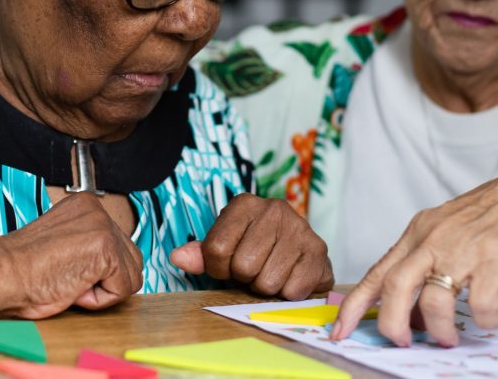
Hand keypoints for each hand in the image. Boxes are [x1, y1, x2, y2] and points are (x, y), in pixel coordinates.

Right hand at [0, 192, 142, 318]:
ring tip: (70, 280)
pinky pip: (123, 288)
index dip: (97, 270)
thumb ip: (88, 245)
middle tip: (68, 277)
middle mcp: (98, 209)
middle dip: (105, 280)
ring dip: (103, 289)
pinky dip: (99, 299)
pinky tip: (73, 287)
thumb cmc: (23, 270)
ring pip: (131, 275)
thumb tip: (112, 265)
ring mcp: (103, 226)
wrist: (1, 276)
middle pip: (132, 260)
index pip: (119, 245)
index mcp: (86, 205)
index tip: (67, 268)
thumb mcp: (64, 245)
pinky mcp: (106, 247)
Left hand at [169, 193, 332, 298]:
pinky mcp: (319, 250)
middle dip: (245, 278)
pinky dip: (289, 292)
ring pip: (267, 282)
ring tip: (273, 271)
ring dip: (267, 287)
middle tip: (255, 268)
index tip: (229, 264)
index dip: (218, 268)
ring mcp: (300, 228)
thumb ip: (201, 255)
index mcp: (244, 204)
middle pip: (243, 267)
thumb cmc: (255, 247)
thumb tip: (178, 257)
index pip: (215, 249)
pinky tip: (291, 275)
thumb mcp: (225, 246)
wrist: (299, 248)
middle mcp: (274, 209)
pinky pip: (293, 291)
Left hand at [332, 163, 497, 346]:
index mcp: (418, 233)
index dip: (353, 305)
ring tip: (450, 338)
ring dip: (440, 329)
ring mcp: (465, 247)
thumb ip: (425, 267)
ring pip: (434, 298)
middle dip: (392, 323)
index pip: (377, 272)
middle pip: (395, 285)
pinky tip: (488, 319)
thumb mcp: (447, 233)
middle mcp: (434, 238)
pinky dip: (482, 319)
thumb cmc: (491, 217)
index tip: (338, 330)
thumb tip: (408, 315)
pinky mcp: (496, 256)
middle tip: (401, 343)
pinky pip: (481, 302)